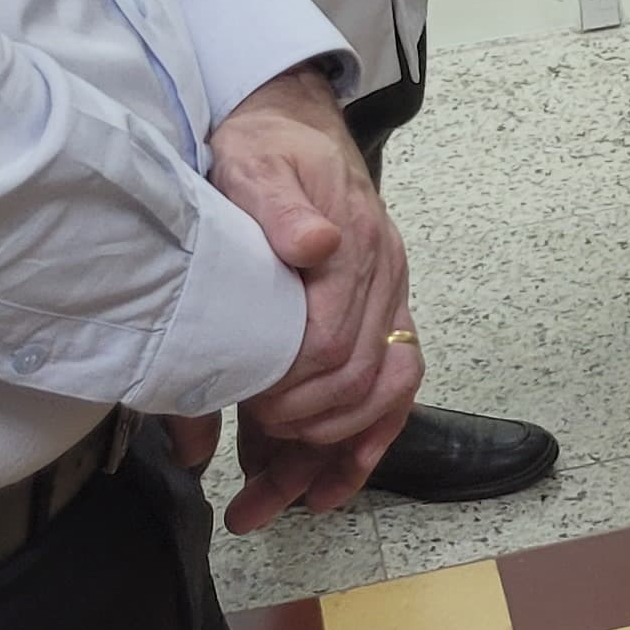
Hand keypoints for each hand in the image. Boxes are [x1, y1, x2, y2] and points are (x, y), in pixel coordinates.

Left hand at [204, 66, 420, 530]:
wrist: (285, 118)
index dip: (291, 392)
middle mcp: (383, 281)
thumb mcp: (256, 163)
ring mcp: (384, 302)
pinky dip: (357, 446)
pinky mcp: (372, 318)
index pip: (333, 345)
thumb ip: (282, 205)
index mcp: (357, 248)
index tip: (246, 416)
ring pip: (375, 402)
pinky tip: (322, 487)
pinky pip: (384, 395)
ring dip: (326, 464)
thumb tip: (316, 244)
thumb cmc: (262, 146)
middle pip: (358, 387)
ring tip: (270, 511)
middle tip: (249, 492)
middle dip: (304, 448)